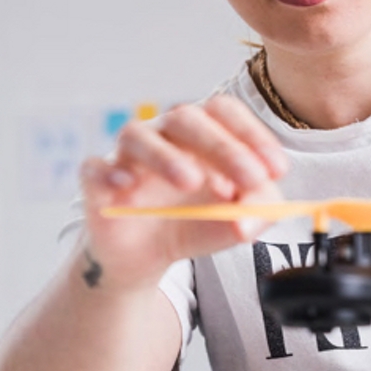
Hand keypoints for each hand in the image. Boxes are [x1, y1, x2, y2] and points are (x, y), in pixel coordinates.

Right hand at [77, 95, 287, 293]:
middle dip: (223, 147)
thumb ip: (256, 212)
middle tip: (250, 179)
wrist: (147, 258)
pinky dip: (108, 173)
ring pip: (137, 134)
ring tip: (192, 181)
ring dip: (167, 156)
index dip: (252, 135)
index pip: (224, 112)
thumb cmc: (195, 222)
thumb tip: (248, 221)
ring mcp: (126, 156)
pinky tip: (126, 186)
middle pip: (187, 118)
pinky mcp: (97, 182)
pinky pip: (94, 167)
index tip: (277, 170)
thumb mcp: (236, 219)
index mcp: (201, 132)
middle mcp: (163, 134)